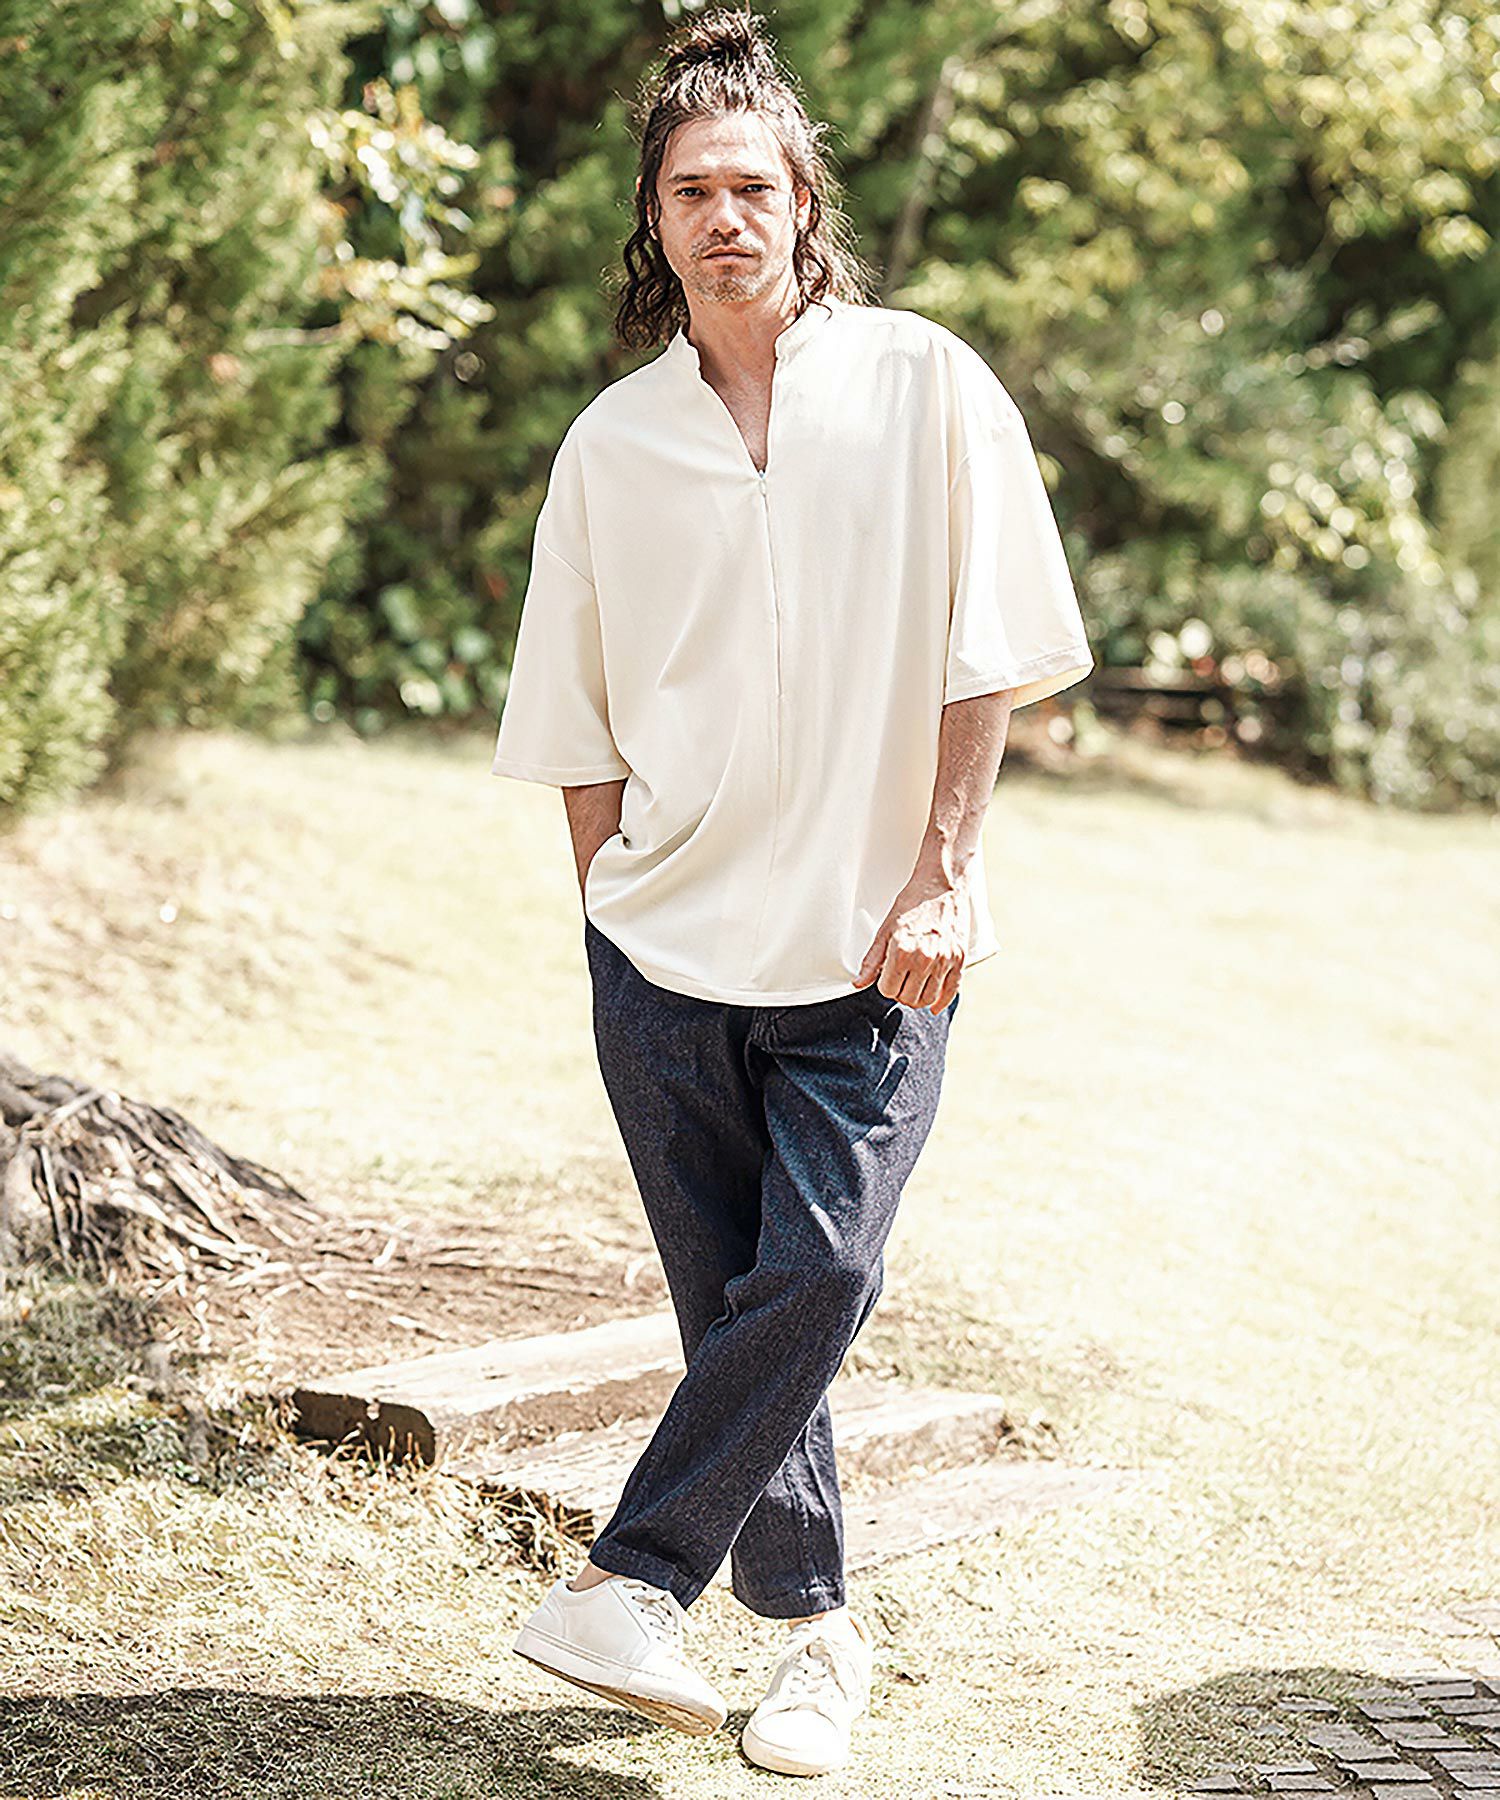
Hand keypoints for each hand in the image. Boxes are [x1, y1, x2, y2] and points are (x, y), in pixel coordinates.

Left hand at [853, 867, 969, 1011]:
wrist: (942, 885)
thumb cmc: (912, 904)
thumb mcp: (886, 929)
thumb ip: (872, 960)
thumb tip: (859, 983)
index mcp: (903, 950)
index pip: (888, 989)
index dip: (885, 985)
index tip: (887, 976)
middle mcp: (925, 958)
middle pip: (908, 998)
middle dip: (900, 992)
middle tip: (900, 980)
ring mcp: (945, 960)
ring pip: (928, 999)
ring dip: (918, 998)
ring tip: (914, 985)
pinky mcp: (960, 959)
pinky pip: (951, 992)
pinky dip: (941, 1002)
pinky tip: (934, 1005)